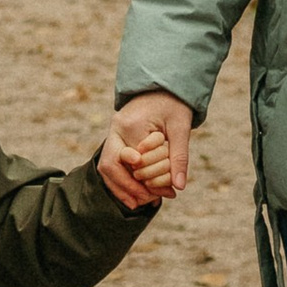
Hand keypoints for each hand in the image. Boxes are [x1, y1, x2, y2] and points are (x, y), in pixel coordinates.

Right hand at [102, 90, 191, 209]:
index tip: (152, 193)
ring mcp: (113, 132)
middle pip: (108, 166)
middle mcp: (116, 129)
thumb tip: (179, 186)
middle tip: (145, 202)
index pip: (127, 161)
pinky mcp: (116, 136)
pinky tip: (136, 193)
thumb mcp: (181, 126)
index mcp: (129, 124)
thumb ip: (179, 156)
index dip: (136, 180)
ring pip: (106, 167)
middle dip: (125, 188)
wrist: (164, 83)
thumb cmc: (174, 102)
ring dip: (121, 187)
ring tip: (140, 203)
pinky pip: (112, 162)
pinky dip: (121, 179)